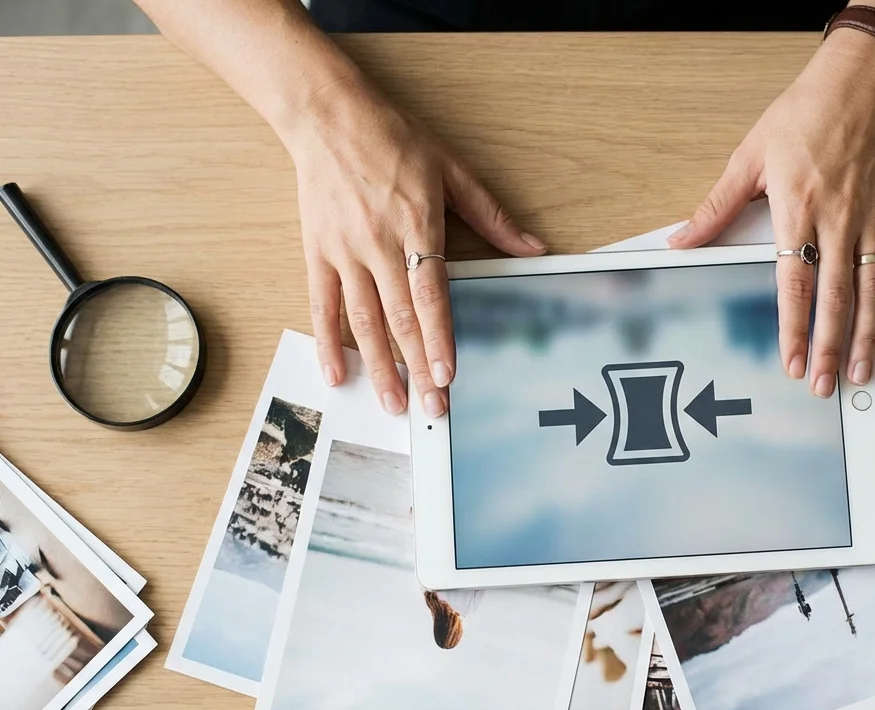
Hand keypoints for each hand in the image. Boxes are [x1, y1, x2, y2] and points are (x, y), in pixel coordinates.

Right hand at [285, 76, 546, 415]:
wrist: (328, 115)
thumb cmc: (393, 139)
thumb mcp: (452, 169)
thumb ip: (492, 215)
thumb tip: (534, 247)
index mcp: (416, 224)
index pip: (430, 293)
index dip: (439, 337)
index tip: (447, 373)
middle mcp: (378, 243)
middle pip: (399, 318)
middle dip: (416, 367)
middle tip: (430, 408)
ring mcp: (344, 251)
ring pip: (362, 320)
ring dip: (378, 366)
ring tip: (392, 404)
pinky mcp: (317, 253)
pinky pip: (322, 305)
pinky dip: (327, 342)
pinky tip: (337, 374)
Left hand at [669, 31, 874, 395]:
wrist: (859, 81)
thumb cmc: (804, 115)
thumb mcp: (748, 157)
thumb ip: (716, 206)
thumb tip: (681, 239)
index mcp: (798, 209)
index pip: (795, 282)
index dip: (794, 327)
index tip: (791, 361)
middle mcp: (839, 219)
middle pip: (835, 296)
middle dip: (830, 347)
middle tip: (825, 385)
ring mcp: (874, 219)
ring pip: (873, 289)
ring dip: (869, 336)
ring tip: (863, 373)